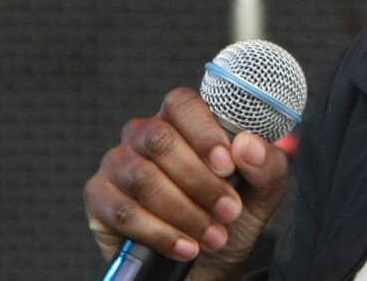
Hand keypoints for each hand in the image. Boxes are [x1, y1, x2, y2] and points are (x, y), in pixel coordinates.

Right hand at [83, 87, 294, 280]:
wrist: (209, 265)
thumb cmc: (231, 215)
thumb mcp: (263, 189)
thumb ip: (267, 163)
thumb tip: (248, 145)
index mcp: (182, 120)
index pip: (183, 103)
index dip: (204, 132)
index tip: (228, 166)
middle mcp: (144, 134)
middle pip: (160, 141)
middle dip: (199, 182)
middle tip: (228, 211)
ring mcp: (118, 163)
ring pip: (142, 178)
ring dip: (183, 211)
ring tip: (212, 236)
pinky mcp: (100, 197)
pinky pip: (123, 210)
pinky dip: (159, 232)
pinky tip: (185, 247)